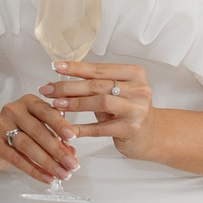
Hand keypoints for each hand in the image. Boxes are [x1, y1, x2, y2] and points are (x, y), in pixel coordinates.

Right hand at [0, 94, 75, 185]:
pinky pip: (16, 159)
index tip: (72, 137)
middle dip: (57, 149)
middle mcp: (14, 111)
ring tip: (61, 173)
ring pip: (27, 145)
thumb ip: (55, 136)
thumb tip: (71, 151)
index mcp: (29, 102)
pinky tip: (46, 176)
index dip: (60, 124)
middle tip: (71, 163)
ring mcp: (1, 126)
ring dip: (47, 162)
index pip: (46, 111)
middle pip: (38, 131)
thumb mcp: (38, 127)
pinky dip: (33, 170)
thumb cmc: (18, 130)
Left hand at [41, 60, 157, 160]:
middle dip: (69, 86)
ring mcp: (136, 110)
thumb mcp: (117, 93)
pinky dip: (82, 128)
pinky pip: (101, 128)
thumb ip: (96, 86)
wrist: (154, 136)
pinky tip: (68, 129)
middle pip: (98, 84)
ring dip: (75, 103)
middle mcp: (138, 90)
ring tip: (55, 104)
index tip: (56, 67)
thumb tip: (61, 81)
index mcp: (134, 74)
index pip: (100, 68)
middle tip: (49, 89)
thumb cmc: (130, 111)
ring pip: (101, 101)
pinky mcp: (131, 129)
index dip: (76, 68)